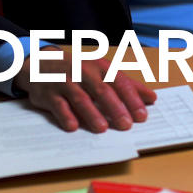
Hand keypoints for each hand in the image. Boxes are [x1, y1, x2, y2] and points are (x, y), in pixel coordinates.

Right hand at [17, 57, 156, 132]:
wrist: (40, 64)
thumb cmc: (78, 70)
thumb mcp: (102, 72)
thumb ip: (127, 85)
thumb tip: (152, 98)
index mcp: (101, 66)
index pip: (120, 83)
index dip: (132, 99)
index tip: (142, 116)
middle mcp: (83, 72)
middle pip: (102, 90)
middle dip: (115, 108)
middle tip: (126, 125)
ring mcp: (65, 81)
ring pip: (80, 98)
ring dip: (92, 114)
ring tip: (102, 128)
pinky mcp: (48, 92)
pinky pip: (58, 104)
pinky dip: (65, 115)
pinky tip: (73, 126)